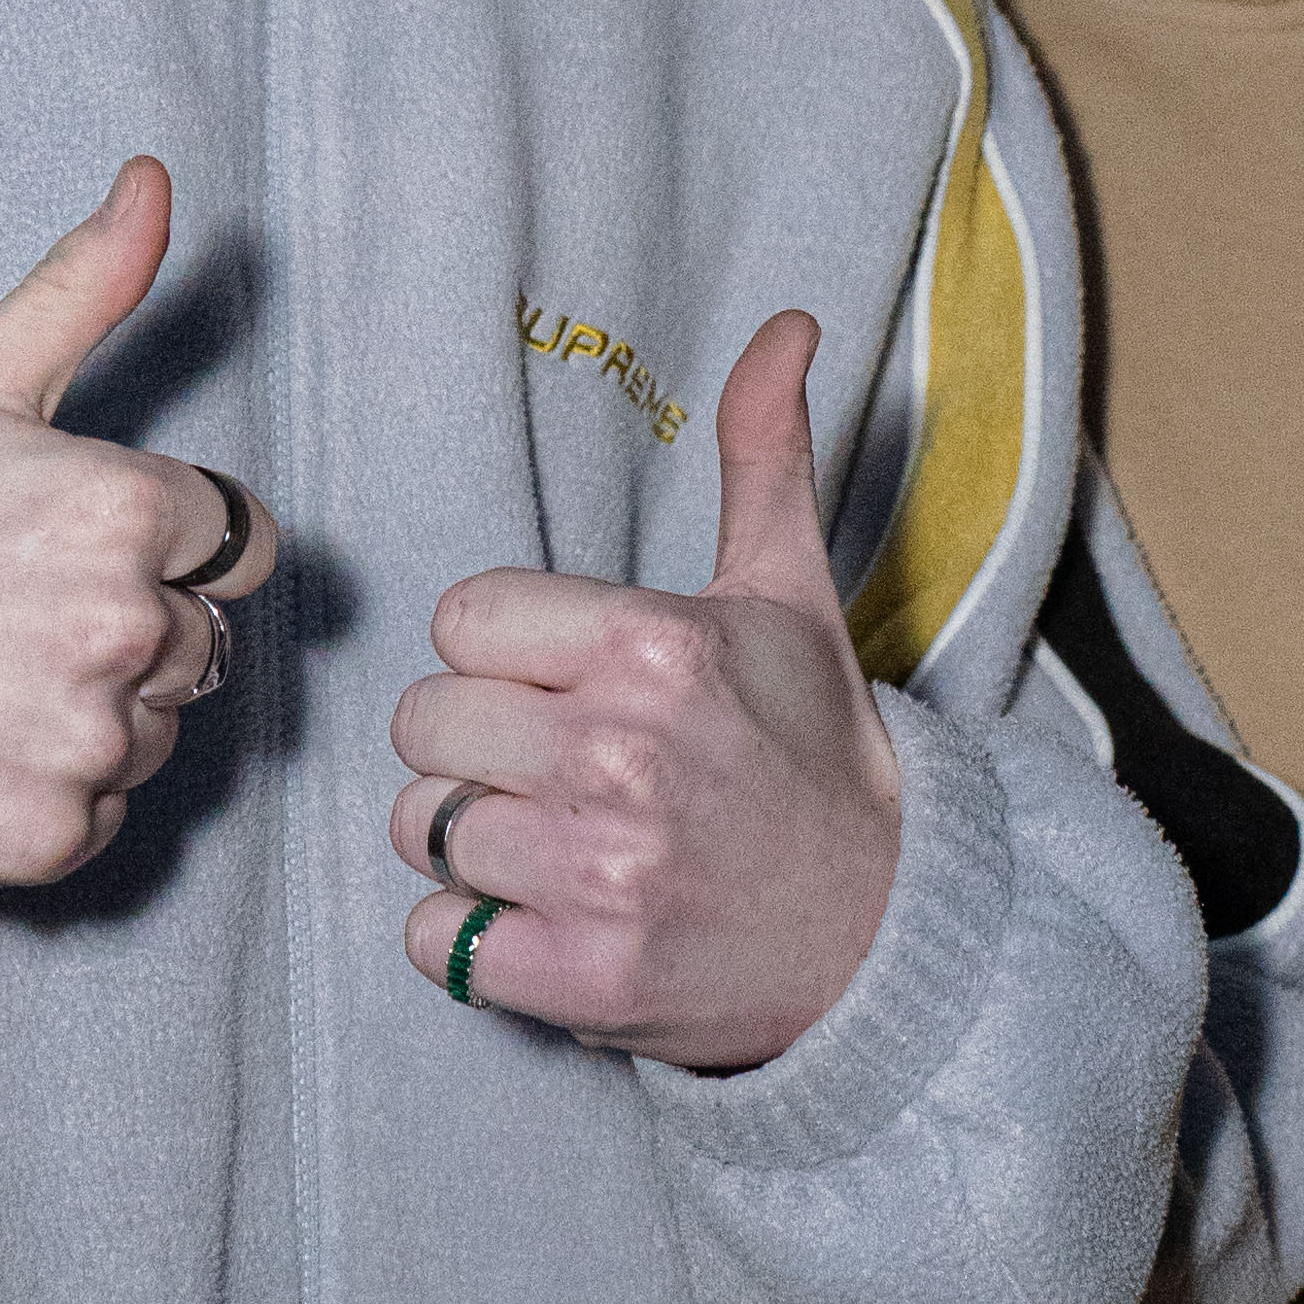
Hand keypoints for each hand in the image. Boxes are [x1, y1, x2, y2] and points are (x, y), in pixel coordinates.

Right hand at [0, 158, 279, 898]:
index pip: (234, 538)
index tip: (68, 544)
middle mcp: (125, 628)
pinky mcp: (52, 834)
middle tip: (6, 614)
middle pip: (200, 640)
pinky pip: (99, 814)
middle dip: (128, 628)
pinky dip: (45, 793)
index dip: (161, 539)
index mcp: (123, 511)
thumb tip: (155, 178)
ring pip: (154, 731)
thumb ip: (83, 286)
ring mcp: (88, 739)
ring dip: (91, 715)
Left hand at [384, 311, 902, 1073]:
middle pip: (424, 724)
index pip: (461, 621)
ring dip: (472, 844)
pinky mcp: (580, 978)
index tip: (568, 688)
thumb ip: (764, 455)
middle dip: (478, 748)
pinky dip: (474, 938)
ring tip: (559, 845)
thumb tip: (786, 324)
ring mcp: (600, 874)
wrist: (885, 936)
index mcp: (657, 645)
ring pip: (418, 829)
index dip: (504, 657)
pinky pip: (432, 937)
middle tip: (562, 772)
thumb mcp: (791, 597)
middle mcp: (621, 756)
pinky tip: (549, 918)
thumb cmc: (812, 758)